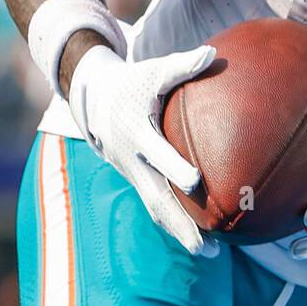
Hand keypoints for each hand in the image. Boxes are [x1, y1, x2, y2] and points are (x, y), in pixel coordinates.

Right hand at [68, 42, 217, 255]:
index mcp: (137, 133)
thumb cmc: (132, 82)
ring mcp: (133, 173)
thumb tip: (213, 53)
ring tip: (206, 252)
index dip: (174, 166)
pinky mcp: (136, 179)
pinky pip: (155, 203)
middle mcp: (133, 160)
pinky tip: (196, 238)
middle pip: (156, 197)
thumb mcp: (153, 70)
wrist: (93, 98)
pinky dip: (172, 222)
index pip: (158, 153)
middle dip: (179, 222)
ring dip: (178, 231)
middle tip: (203, 245)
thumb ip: (182, 65)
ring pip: (155, 208)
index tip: (195, 182)